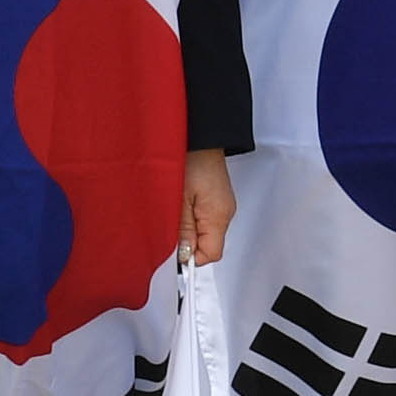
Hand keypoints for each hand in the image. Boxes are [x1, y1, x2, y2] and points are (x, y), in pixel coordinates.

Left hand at [178, 147, 235, 271]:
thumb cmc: (190, 160)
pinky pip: (205, 218)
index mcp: (218, 216)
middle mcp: (225, 213)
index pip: (210, 254)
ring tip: (175, 210)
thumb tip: (183, 256)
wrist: (201, 137)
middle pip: (209, 245)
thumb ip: (182, 230)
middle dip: (188, 243)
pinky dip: (192, 218)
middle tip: (170, 227)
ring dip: (189, 229)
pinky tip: (182, 204)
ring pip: (206, 233)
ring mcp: (223, 206)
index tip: (173, 253)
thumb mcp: (179, 199)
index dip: (191, 258)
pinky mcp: (217, 199)